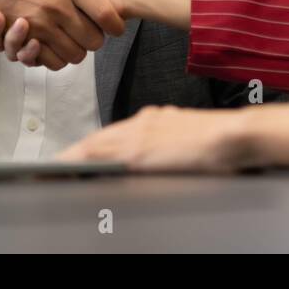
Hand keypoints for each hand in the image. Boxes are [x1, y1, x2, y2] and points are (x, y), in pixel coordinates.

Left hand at [56, 105, 255, 172]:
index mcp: (154, 119)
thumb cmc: (221, 139)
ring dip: (72, 158)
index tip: (76, 156)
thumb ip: (167, 140)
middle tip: (53, 165)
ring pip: (95, 146)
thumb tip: (156, 155)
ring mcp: (140, 135)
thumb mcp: (188, 135)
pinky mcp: (141, 152)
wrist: (236, 134)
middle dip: (75, 153)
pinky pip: (101, 156)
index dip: (92, 146)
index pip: (113, 134)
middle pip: (99, 139)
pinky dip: (81, 161)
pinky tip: (70, 169)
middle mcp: (143, 122)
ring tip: (52, 169)